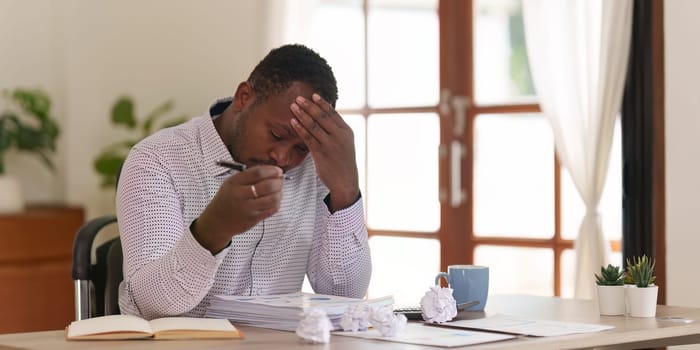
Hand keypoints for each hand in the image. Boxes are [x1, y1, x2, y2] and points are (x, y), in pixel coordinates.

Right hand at [193, 165, 282, 253]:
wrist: (217, 221)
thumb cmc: (227, 199)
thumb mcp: (232, 183)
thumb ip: (249, 176)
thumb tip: (272, 171)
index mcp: (234, 182)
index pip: (258, 173)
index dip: (272, 171)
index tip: (278, 171)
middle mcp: (240, 195)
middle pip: (267, 186)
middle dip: (278, 181)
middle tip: (280, 180)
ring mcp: (247, 208)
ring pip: (273, 199)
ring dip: (279, 193)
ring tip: (279, 190)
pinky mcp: (253, 219)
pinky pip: (272, 209)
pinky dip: (277, 203)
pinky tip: (275, 199)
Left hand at [290, 93, 359, 210]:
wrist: (345, 181)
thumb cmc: (343, 162)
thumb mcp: (346, 143)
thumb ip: (337, 131)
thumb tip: (325, 117)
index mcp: (347, 131)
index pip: (333, 113)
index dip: (322, 103)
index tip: (313, 95)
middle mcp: (339, 136)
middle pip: (322, 116)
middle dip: (309, 106)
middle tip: (298, 98)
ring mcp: (330, 144)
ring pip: (313, 125)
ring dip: (302, 114)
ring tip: (293, 106)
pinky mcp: (320, 153)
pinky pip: (307, 137)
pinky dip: (299, 128)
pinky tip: (293, 121)